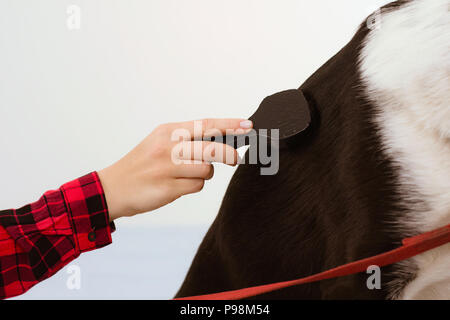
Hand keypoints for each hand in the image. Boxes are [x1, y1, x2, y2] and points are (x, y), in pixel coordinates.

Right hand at [98, 118, 252, 220]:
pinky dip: (191, 187)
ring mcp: (167, 168)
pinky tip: (174, 186)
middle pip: (211, 149)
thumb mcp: (159, 143)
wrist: (112, 188)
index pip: (205, 124)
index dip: (229, 125)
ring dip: (202, 175)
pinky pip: (196, 186)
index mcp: (167, 132)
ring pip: (206, 170)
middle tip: (234, 159)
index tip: (248, 126)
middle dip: (228, 155)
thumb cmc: (142, 166)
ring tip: (184, 175)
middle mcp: (168, 147)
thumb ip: (187, 141)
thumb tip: (221, 142)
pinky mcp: (167, 188)